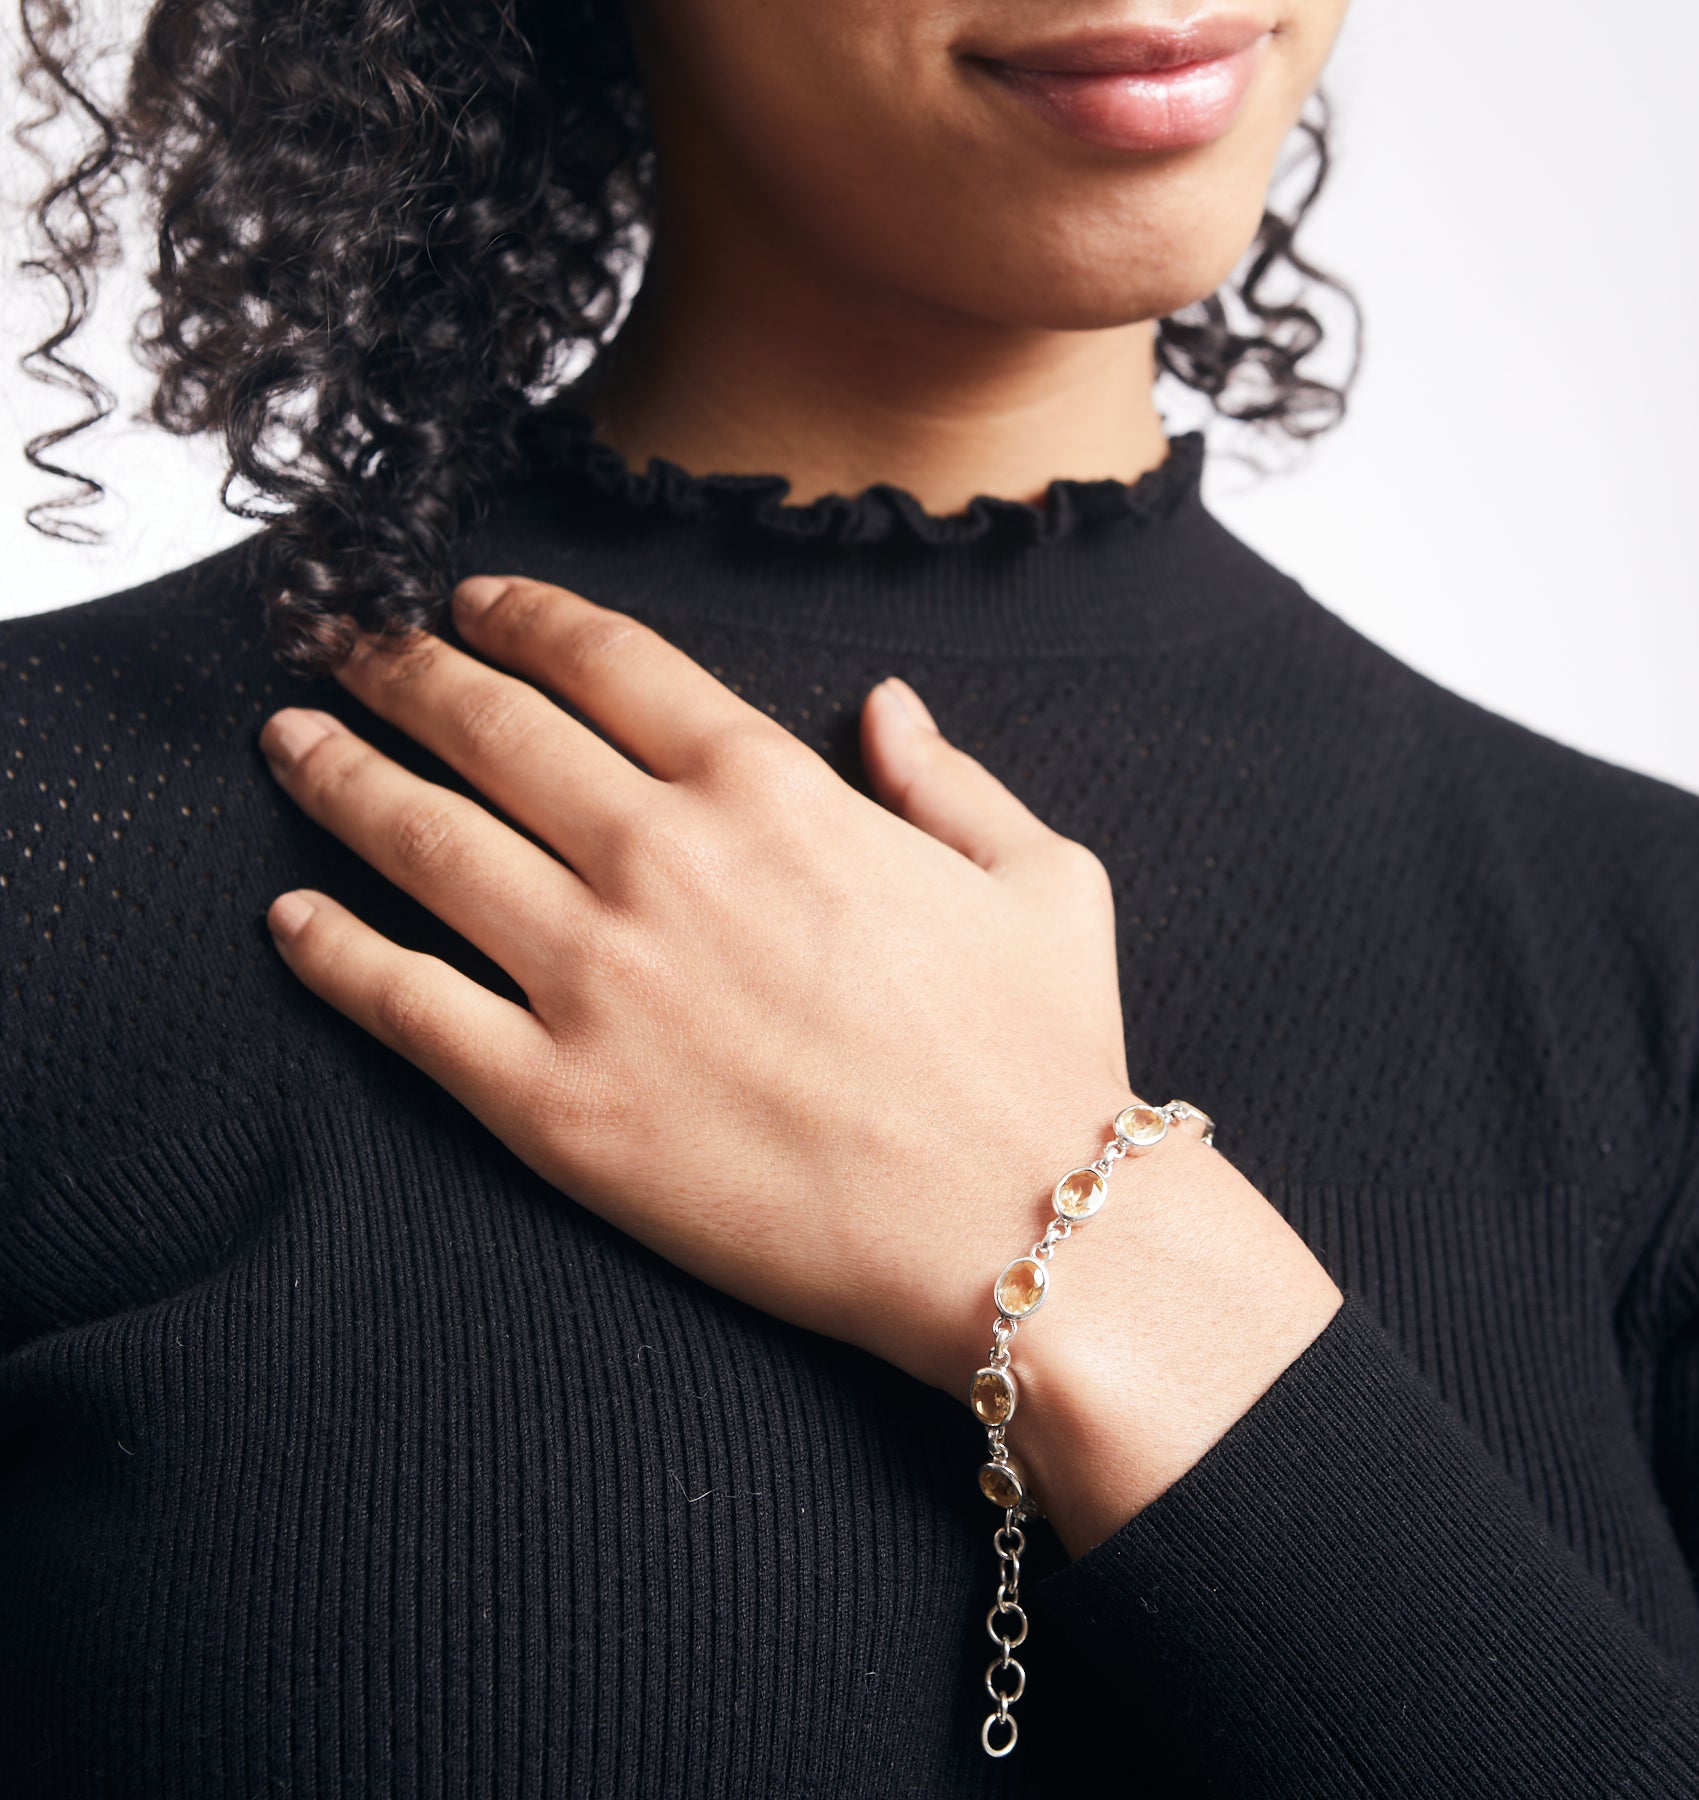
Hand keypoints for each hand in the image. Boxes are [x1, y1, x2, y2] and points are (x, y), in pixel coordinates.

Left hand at [259, 575, 1340, 1553]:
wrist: (1021, 1228)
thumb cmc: (1041, 1055)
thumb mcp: (1043, 877)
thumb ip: (949, 778)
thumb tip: (890, 709)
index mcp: (775, 791)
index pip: (608, 661)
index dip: (522, 616)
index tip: (472, 601)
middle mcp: (664, 860)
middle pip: (490, 726)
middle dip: (401, 668)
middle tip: (346, 644)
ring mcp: (596, 980)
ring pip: (422, 842)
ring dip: (341, 777)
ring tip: (291, 742)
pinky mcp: (553, 1104)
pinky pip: (407, 1006)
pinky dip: (334, 954)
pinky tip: (290, 920)